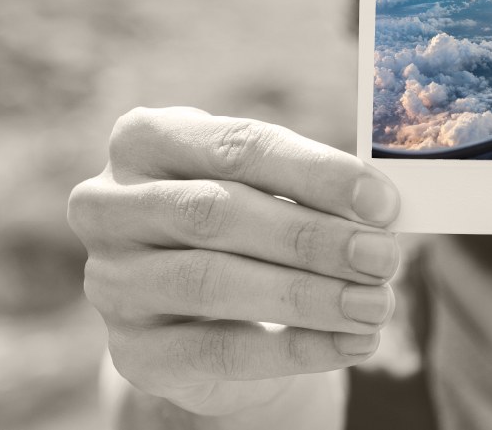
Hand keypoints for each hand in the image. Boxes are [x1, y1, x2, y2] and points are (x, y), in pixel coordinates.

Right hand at [68, 107, 403, 416]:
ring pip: (213, 282)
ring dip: (309, 295)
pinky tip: (351, 344)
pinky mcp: (132, 351)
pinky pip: (219, 352)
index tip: (382, 201)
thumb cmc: (248, 230)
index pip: (237, 146)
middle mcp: (108, 205)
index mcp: (144, 139)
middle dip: (314, 236)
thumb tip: (381, 210)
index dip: (316, 173)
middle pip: (219, 212)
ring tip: (374, 304)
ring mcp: (111, 281)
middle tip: (383, 257)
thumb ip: (312, 192)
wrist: (206, 318)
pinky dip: (296, 349)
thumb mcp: (269, 192)